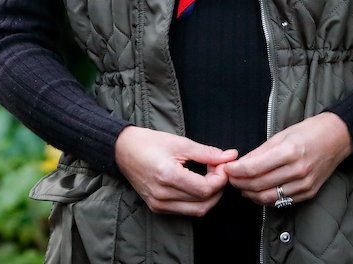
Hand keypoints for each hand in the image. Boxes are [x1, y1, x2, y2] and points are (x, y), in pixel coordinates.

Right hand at [115, 126, 237, 215]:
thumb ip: (207, 152)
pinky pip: (186, 210)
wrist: (122, 150)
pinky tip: (197, 185)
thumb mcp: (179, 143)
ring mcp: (159, 204)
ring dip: (210, 196)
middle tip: (218, 170)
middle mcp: (162, 195)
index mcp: (167, 176)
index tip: (221, 164)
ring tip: (209, 178)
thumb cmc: (148, 142)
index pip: (205, 189)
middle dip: (218, 188)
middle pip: (204, 203)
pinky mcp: (157, 208)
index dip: (220, 178)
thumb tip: (230, 156)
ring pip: (197, 211)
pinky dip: (197, 201)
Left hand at [222, 112, 352, 206]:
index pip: (254, 168)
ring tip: (240, 186)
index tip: (226, 169)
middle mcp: (298, 171)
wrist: (337, 138)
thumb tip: (239, 164)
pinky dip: (265, 198)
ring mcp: (304, 184)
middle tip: (229, 178)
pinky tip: (257, 191)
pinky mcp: (309, 193)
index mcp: (289, 152)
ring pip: (268, 198)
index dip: (236, 171)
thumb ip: (259, 152)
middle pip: (259, 185)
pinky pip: (281, 201)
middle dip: (239, 183)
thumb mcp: (280, 135)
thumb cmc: (307, 132)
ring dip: (250, 194)